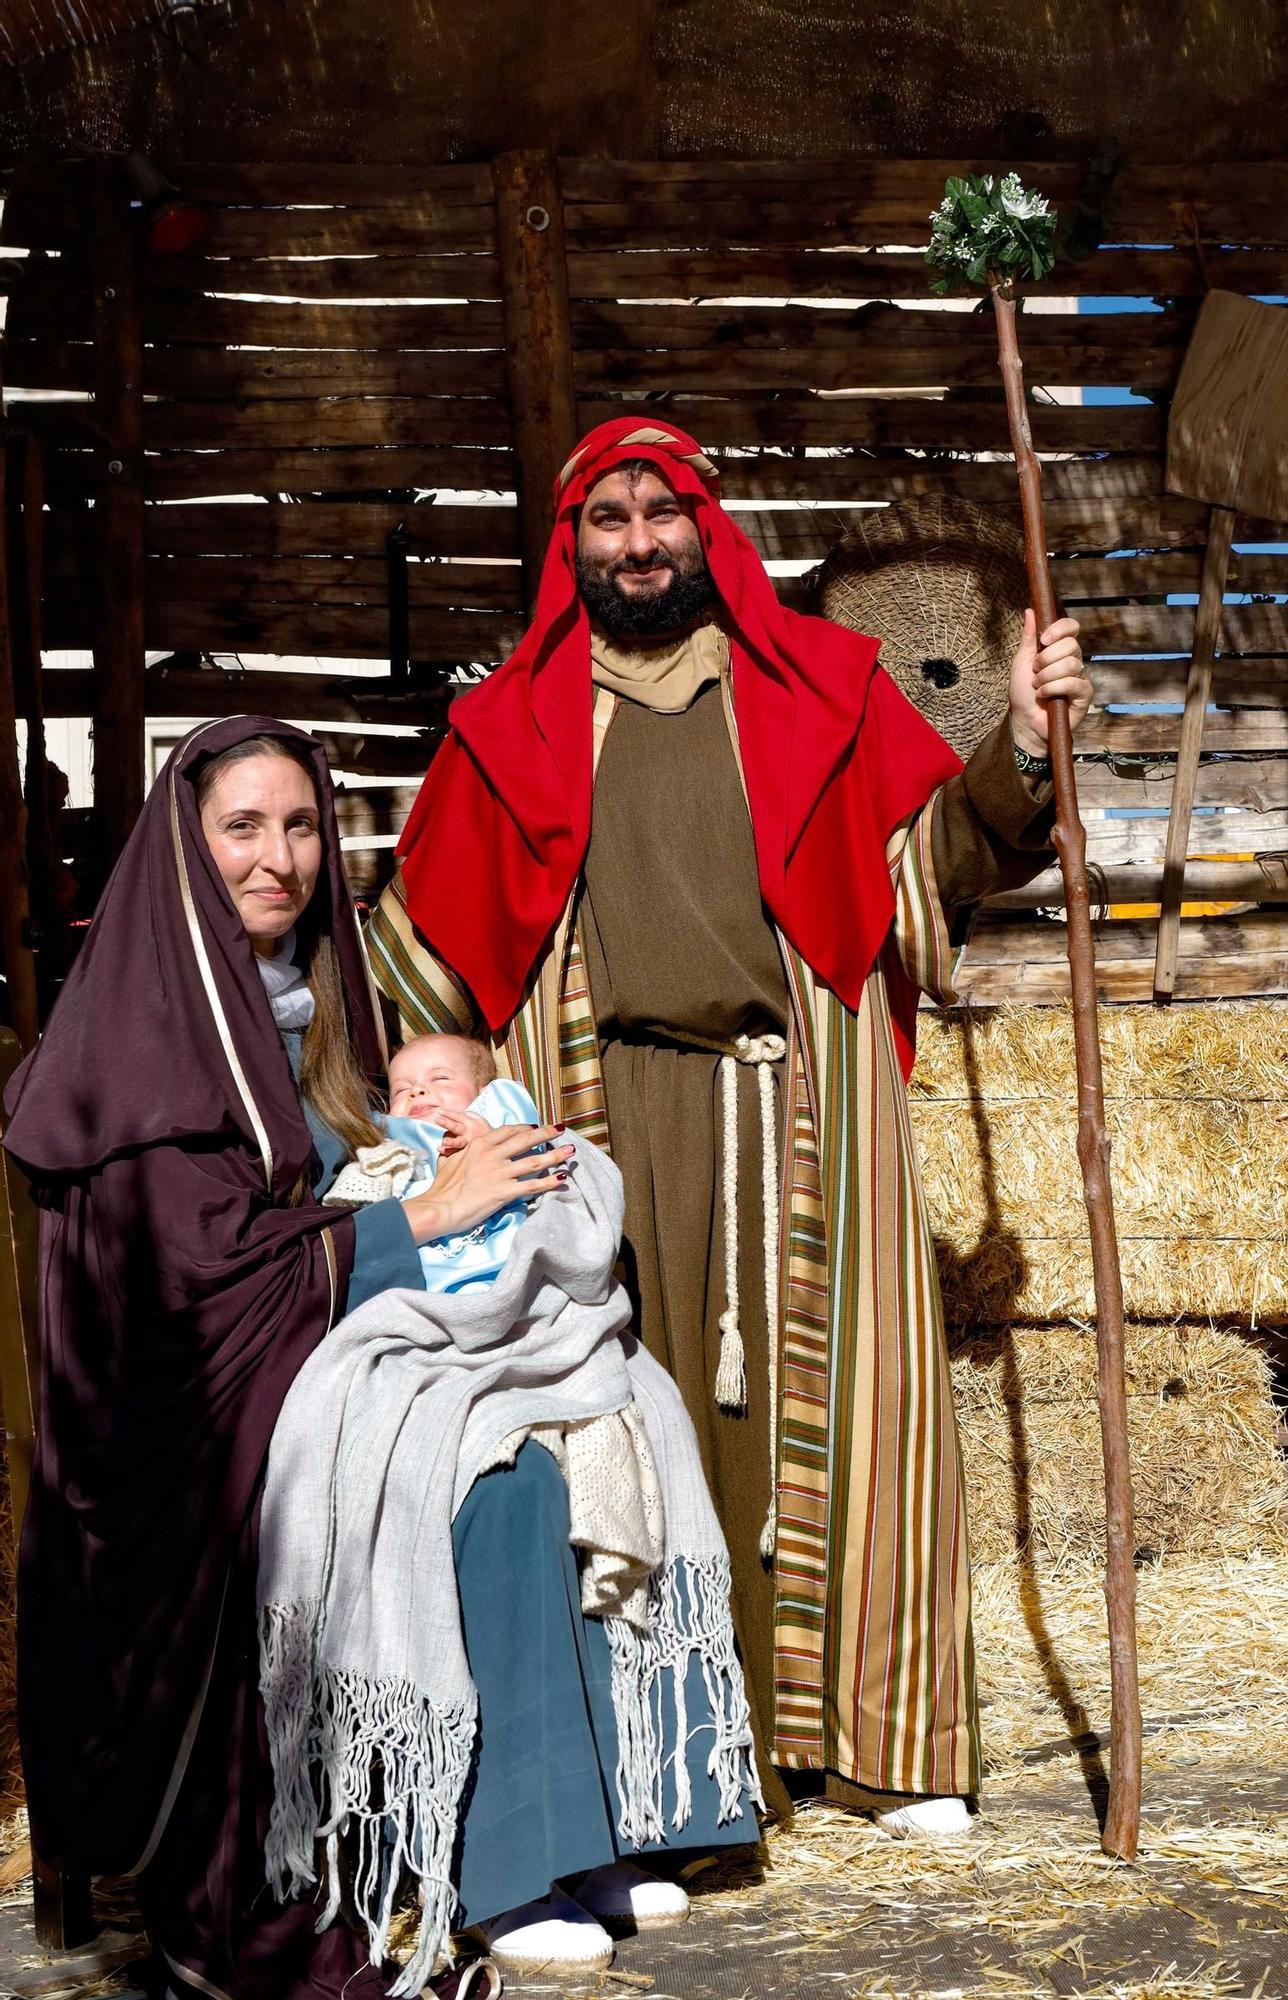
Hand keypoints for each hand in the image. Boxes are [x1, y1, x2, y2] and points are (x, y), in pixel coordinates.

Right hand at [402, 1124, 572, 1243]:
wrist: (441, 1207)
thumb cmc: (442, 1186)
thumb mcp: (450, 1158)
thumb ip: (460, 1148)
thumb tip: (455, 1142)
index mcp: (480, 1144)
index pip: (508, 1131)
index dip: (525, 1128)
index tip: (536, 1127)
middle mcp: (492, 1154)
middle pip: (526, 1140)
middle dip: (547, 1133)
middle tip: (562, 1129)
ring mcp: (500, 1172)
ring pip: (534, 1161)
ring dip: (555, 1155)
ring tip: (571, 1151)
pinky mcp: (505, 1191)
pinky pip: (532, 1185)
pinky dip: (549, 1182)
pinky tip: (562, 1179)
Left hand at [438, 1108, 490, 1158]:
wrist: (495, 1144)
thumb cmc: (482, 1130)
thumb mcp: (478, 1118)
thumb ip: (466, 1116)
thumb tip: (451, 1115)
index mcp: (471, 1122)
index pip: (459, 1116)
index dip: (449, 1114)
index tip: (440, 1112)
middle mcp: (469, 1133)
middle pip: (456, 1127)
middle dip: (447, 1123)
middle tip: (438, 1120)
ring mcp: (467, 1143)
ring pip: (458, 1142)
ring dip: (451, 1141)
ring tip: (444, 1141)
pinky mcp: (465, 1152)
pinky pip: (455, 1151)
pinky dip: (447, 1151)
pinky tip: (440, 1149)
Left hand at [1008, 611, 1093, 757]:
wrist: (1024, 721)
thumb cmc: (1023, 694)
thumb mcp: (1021, 662)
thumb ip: (1028, 638)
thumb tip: (1030, 611)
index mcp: (1059, 650)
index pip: (1071, 628)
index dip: (1060, 629)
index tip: (1043, 639)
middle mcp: (1073, 660)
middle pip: (1071, 645)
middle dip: (1046, 659)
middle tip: (1035, 673)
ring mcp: (1080, 677)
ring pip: (1071, 664)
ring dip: (1047, 676)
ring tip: (1038, 687)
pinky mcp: (1084, 695)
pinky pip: (1072, 683)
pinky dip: (1053, 688)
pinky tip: (1044, 696)